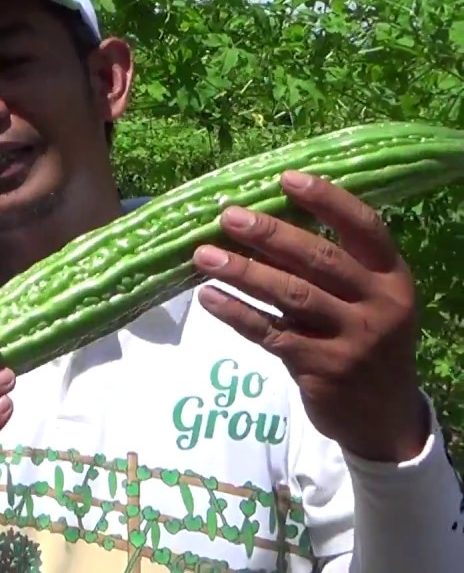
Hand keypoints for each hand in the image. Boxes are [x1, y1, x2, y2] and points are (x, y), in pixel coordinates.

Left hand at [192, 169, 429, 462]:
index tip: (286, 178)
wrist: (381, 416)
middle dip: (269, 235)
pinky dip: (236, 313)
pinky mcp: (323, 368)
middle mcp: (380, 305)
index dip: (327, 200)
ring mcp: (353, 339)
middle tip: (227, 216)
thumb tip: (259, 222)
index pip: (364, 228)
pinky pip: (270, 333)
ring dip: (243, 271)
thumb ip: (327, 269)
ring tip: (202, 254)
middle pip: (319, 259)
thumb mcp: (363, 301)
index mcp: (392, 277)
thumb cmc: (361, 340)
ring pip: (290, 295)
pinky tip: (208, 297)